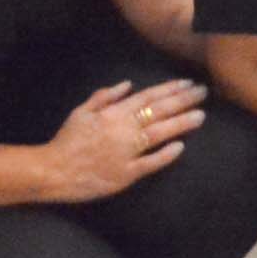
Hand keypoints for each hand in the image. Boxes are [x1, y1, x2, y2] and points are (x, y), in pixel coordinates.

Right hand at [36, 77, 204, 202]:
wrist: (53, 171)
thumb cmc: (67, 140)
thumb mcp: (81, 112)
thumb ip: (104, 97)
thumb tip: (128, 85)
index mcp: (113, 113)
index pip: (148, 97)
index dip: (170, 89)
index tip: (188, 83)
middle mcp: (123, 130)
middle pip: (158, 112)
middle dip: (183, 101)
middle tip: (203, 93)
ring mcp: (126, 153)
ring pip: (159, 134)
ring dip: (181, 123)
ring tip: (200, 116)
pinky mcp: (126, 174)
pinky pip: (149, 163)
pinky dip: (165, 155)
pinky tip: (180, 147)